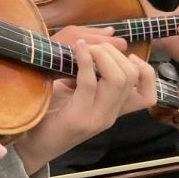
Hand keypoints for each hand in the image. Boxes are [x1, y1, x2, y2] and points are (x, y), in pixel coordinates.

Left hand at [11, 29, 156, 174]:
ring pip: (119, 79)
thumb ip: (92, 65)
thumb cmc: (50, 111)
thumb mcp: (75, 85)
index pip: (148, 94)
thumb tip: (109, 35)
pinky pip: (90, 83)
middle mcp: (111, 115)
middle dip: (115, 53)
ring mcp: (97, 118)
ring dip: (103, 55)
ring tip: (87, 48)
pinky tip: (77, 49)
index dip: (145, 71)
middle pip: (133, 78)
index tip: (127, 56)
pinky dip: (85, 60)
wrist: (30, 143)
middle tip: (95, 48)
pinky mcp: (79, 118)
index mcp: (114, 108)